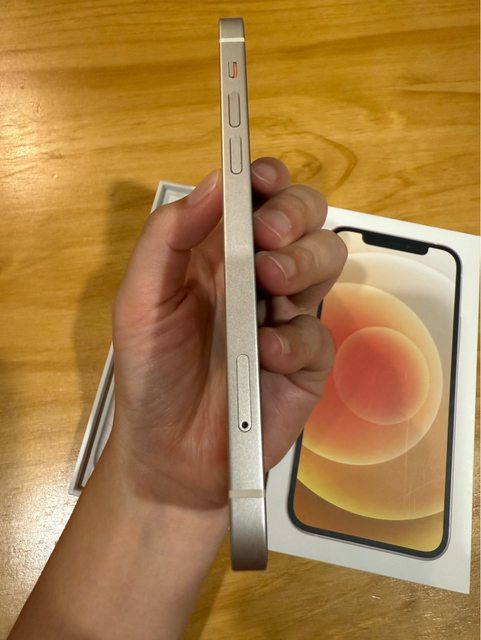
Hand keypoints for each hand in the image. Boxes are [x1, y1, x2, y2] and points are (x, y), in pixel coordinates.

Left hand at [109, 157, 346, 509]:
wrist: (170, 455)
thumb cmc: (152, 374)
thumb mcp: (140, 300)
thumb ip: (168, 238)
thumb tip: (214, 183)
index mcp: (218, 256)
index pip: (258, 199)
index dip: (268, 179)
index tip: (264, 179)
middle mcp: (259, 278)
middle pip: (305, 219)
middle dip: (295, 215)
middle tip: (269, 238)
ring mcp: (286, 317)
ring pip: (327, 261)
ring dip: (304, 264)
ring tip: (270, 287)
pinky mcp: (307, 361)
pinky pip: (320, 333)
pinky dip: (296, 339)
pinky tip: (267, 356)